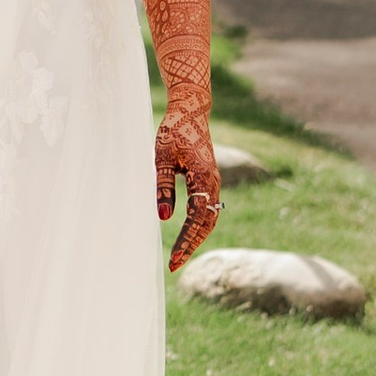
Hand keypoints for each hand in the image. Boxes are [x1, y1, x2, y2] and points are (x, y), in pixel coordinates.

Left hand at [155, 113, 220, 272]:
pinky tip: (187, 237)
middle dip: (191, 245)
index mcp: (204, 178)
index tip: (173, 259)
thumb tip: (164, 217)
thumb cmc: (174, 130)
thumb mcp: (162, 157)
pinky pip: (207, 208)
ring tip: (179, 256)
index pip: (198, 218)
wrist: (190, 109)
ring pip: (209, 218)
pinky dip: (198, 225)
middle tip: (174, 265)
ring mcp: (212, 182)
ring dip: (195, 237)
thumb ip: (164, 187)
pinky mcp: (208, 180)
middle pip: (207, 223)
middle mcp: (213, 183)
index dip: (186, 240)